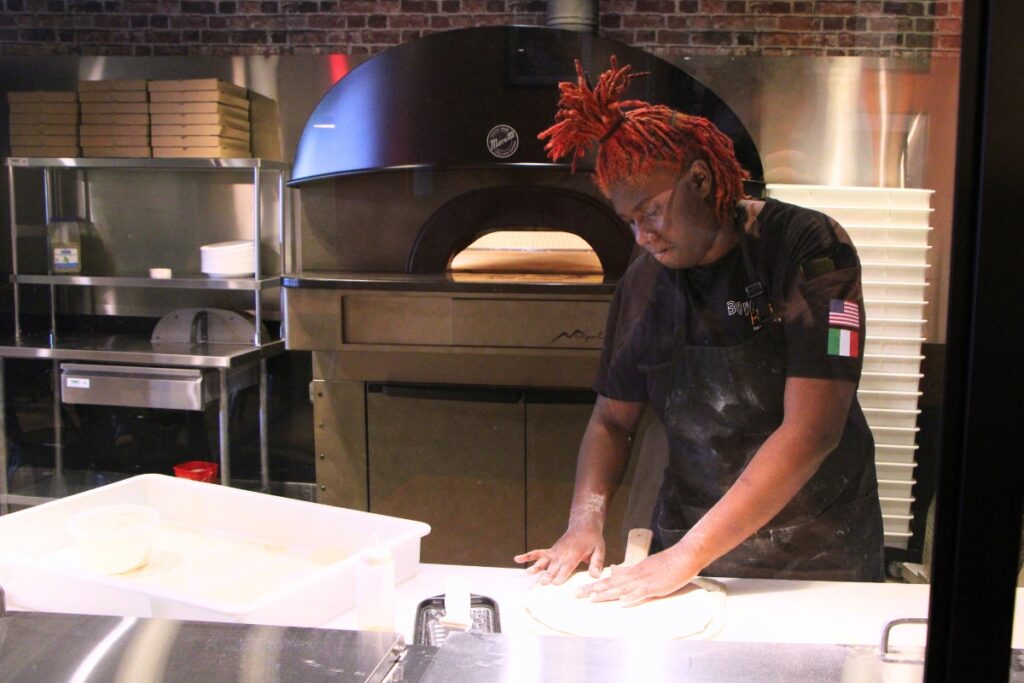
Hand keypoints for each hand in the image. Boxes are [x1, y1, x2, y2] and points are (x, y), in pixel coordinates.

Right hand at [513, 516, 605, 585]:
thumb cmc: (592, 539)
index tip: (555, 583)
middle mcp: (563, 552)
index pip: (567, 565)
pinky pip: (538, 553)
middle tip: (542, 583)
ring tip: (529, 573)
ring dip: (537, 567)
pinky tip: (517, 559)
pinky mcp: (551, 551)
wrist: (583, 525)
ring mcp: (555, 551)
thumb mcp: (599, 549)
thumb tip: (596, 575)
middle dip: (548, 574)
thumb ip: (597, 562)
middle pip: (554, 565)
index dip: (561, 574)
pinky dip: (528, 556)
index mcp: (575, 553)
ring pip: (544, 560)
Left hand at [574, 546, 699, 602]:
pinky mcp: (656, 586)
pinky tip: (622, 602)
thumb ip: (628, 571)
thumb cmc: (666, 563)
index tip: (580, 590)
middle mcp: (635, 575)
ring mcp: (645, 580)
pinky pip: (642, 593)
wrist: (684, 556)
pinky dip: (632, 597)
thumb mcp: (644, 566)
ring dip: (607, 593)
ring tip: (592, 598)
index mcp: (632, 572)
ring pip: (622, 588)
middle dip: (593, 590)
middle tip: (576, 594)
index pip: (609, 580)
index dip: (594, 585)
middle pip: (611, 584)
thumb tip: (613, 571)